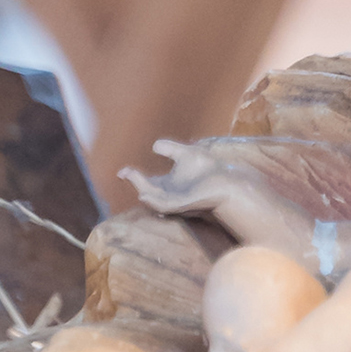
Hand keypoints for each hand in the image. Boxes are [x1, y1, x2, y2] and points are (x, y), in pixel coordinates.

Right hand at [122, 139, 252, 217]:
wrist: (227, 182)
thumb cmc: (208, 170)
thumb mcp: (184, 154)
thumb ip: (169, 148)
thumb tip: (154, 145)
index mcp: (167, 185)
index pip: (146, 182)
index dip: (133, 176)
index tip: (122, 171)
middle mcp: (168, 195)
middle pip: (146, 190)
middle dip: (135, 182)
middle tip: (125, 172)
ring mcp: (175, 201)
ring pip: (153, 199)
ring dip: (142, 190)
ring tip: (132, 180)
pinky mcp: (183, 205)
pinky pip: (165, 205)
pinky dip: (154, 201)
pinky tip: (145, 194)